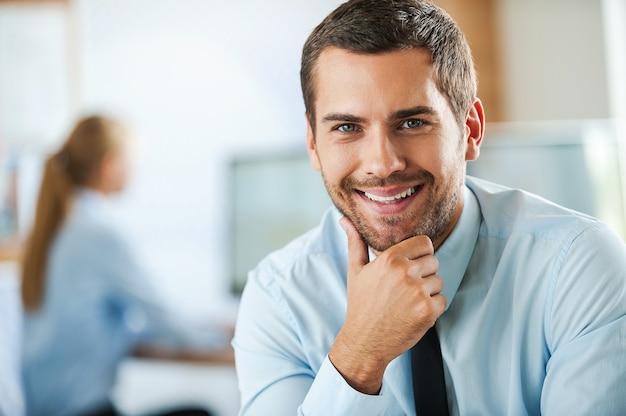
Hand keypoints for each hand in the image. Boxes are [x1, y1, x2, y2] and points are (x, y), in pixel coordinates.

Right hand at [328, 216, 446, 393]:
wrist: (364, 341)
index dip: (420, 254)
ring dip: (428, 291)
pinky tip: (413, 313)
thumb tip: (344, 219)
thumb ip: (355, 242)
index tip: (410, 266)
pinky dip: (432, 308)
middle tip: (405, 289)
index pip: (424, 243)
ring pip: (439, 281)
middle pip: (434, 261)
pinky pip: (442, 300)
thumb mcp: (355, 271)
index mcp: (390, 258)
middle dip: (423, 273)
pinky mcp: (428, 311)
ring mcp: (418, 292)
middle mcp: (405, 272)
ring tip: (407, 302)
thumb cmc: (361, 304)